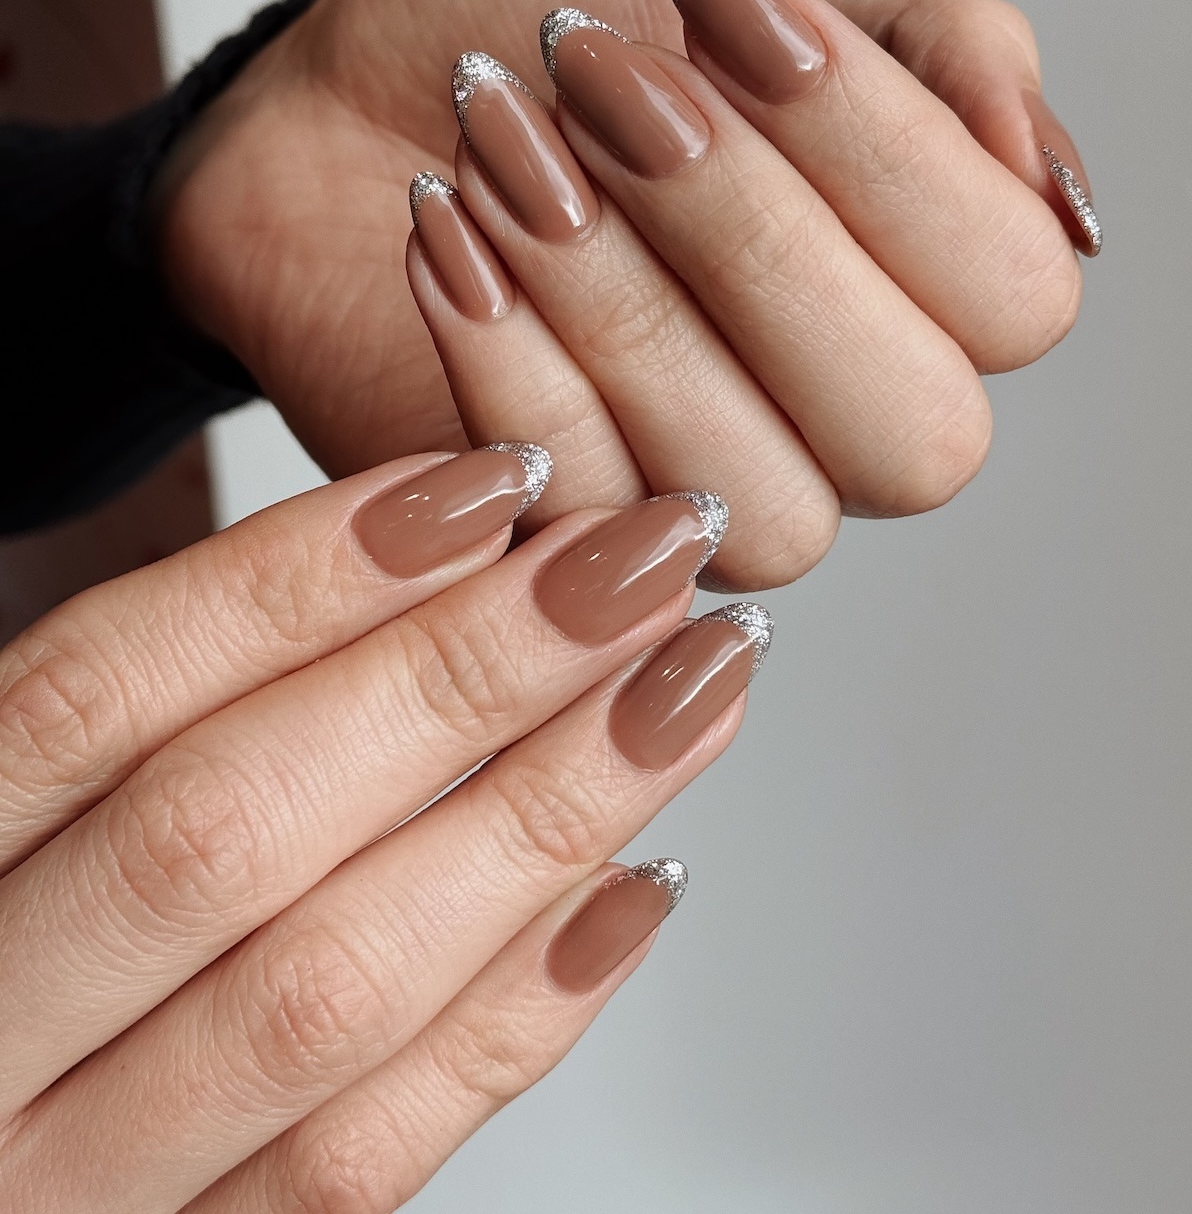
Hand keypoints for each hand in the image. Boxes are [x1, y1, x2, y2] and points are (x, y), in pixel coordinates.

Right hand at [0, 446, 757, 1211]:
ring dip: (542, 817)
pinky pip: (367, 1157)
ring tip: (688, 687)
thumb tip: (440, 533)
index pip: (99, 693)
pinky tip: (636, 879)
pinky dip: (520, 1012)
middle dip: (465, 674)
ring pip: (329, 988)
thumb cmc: (32, 919)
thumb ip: (171, 688)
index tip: (490, 484)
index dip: (304, 574)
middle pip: (230, 828)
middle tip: (636, 562)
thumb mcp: (42, 779)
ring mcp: (78, 1182)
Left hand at [161, 0, 1095, 583]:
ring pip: (746, 483)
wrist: (347, 88)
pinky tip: (443, 223)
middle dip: (745, 231)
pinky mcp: (559, 543)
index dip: (878, 150)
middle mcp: (844, 427)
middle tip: (606, 76)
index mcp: (926, 292)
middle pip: (906, 425)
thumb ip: (934, 54)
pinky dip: (500, 344)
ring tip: (500, 134)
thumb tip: (1057, 194)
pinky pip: (579, 502)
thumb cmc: (553, 27)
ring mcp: (710, 503)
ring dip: (610, 285)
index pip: (1008, 293)